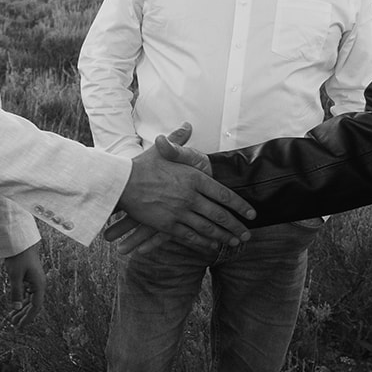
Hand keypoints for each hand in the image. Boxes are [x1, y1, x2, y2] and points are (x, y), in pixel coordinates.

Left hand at [0, 244, 45, 327]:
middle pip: (33, 304)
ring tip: (13, 317)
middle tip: (14, 324)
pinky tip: (15, 305)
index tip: (20, 326)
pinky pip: (27, 293)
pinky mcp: (30, 278)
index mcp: (39, 285)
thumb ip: (16, 293)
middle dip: (24, 315)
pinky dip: (21, 300)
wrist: (20, 242)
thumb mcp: (15, 276)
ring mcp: (35, 281)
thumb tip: (16, 308)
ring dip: (21, 308)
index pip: (35, 306)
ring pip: (29, 299)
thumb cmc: (19, 257)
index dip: (28, 317)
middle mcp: (39, 284)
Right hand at [115, 123, 253, 248]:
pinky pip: (190, 236)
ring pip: (207, 228)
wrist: (120, 183)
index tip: (251, 214)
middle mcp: (190, 197)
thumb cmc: (141, 165)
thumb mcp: (162, 150)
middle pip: (219, 215)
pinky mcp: (167, 225)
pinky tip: (211, 246)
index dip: (240, 206)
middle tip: (247, 235)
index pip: (224, 194)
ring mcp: (179, 213)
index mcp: (193, 178)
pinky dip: (203, 242)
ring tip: (234, 242)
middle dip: (236, 227)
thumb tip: (187, 125)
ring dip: (223, 237)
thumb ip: (179, 140)